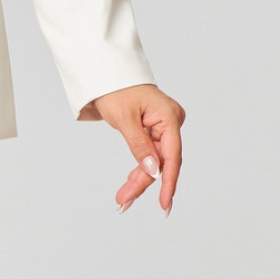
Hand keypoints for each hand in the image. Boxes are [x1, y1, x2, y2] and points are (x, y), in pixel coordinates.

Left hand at [89, 84, 185, 216]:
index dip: (168, 182)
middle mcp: (171, 122)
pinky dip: (140, 168)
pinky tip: (130, 185)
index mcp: (169, 116)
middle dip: (144, 183)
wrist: (107, 74)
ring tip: (122, 199)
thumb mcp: (124, 119)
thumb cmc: (115, 90)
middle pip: (162, 161)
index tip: (164, 203)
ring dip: (139, 180)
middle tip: (124, 202)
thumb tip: (153, 171)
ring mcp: (164, 127)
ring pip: (155, 161)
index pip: (172, 155)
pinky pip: (150, 154)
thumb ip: (140, 146)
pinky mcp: (155, 131)